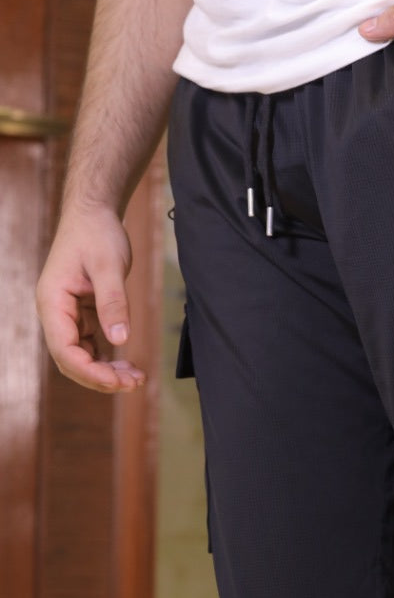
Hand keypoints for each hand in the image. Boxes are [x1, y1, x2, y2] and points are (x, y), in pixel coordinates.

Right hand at [36, 204, 145, 392]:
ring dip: (106, 372)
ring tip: (136, 378)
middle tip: (134, 383)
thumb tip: (120, 339)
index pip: (64, 350)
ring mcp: (67, 316)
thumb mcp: (109, 266)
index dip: (90, 372)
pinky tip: (129, 366)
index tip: (118, 381)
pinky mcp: (81, 315)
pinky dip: (108, 360)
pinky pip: (91, 346)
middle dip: (100, 377)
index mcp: (52, 302)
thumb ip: (113, 302)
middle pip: (71, 360)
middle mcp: (55, 313)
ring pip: (82, 357)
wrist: (94, 214)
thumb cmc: (97, 234)